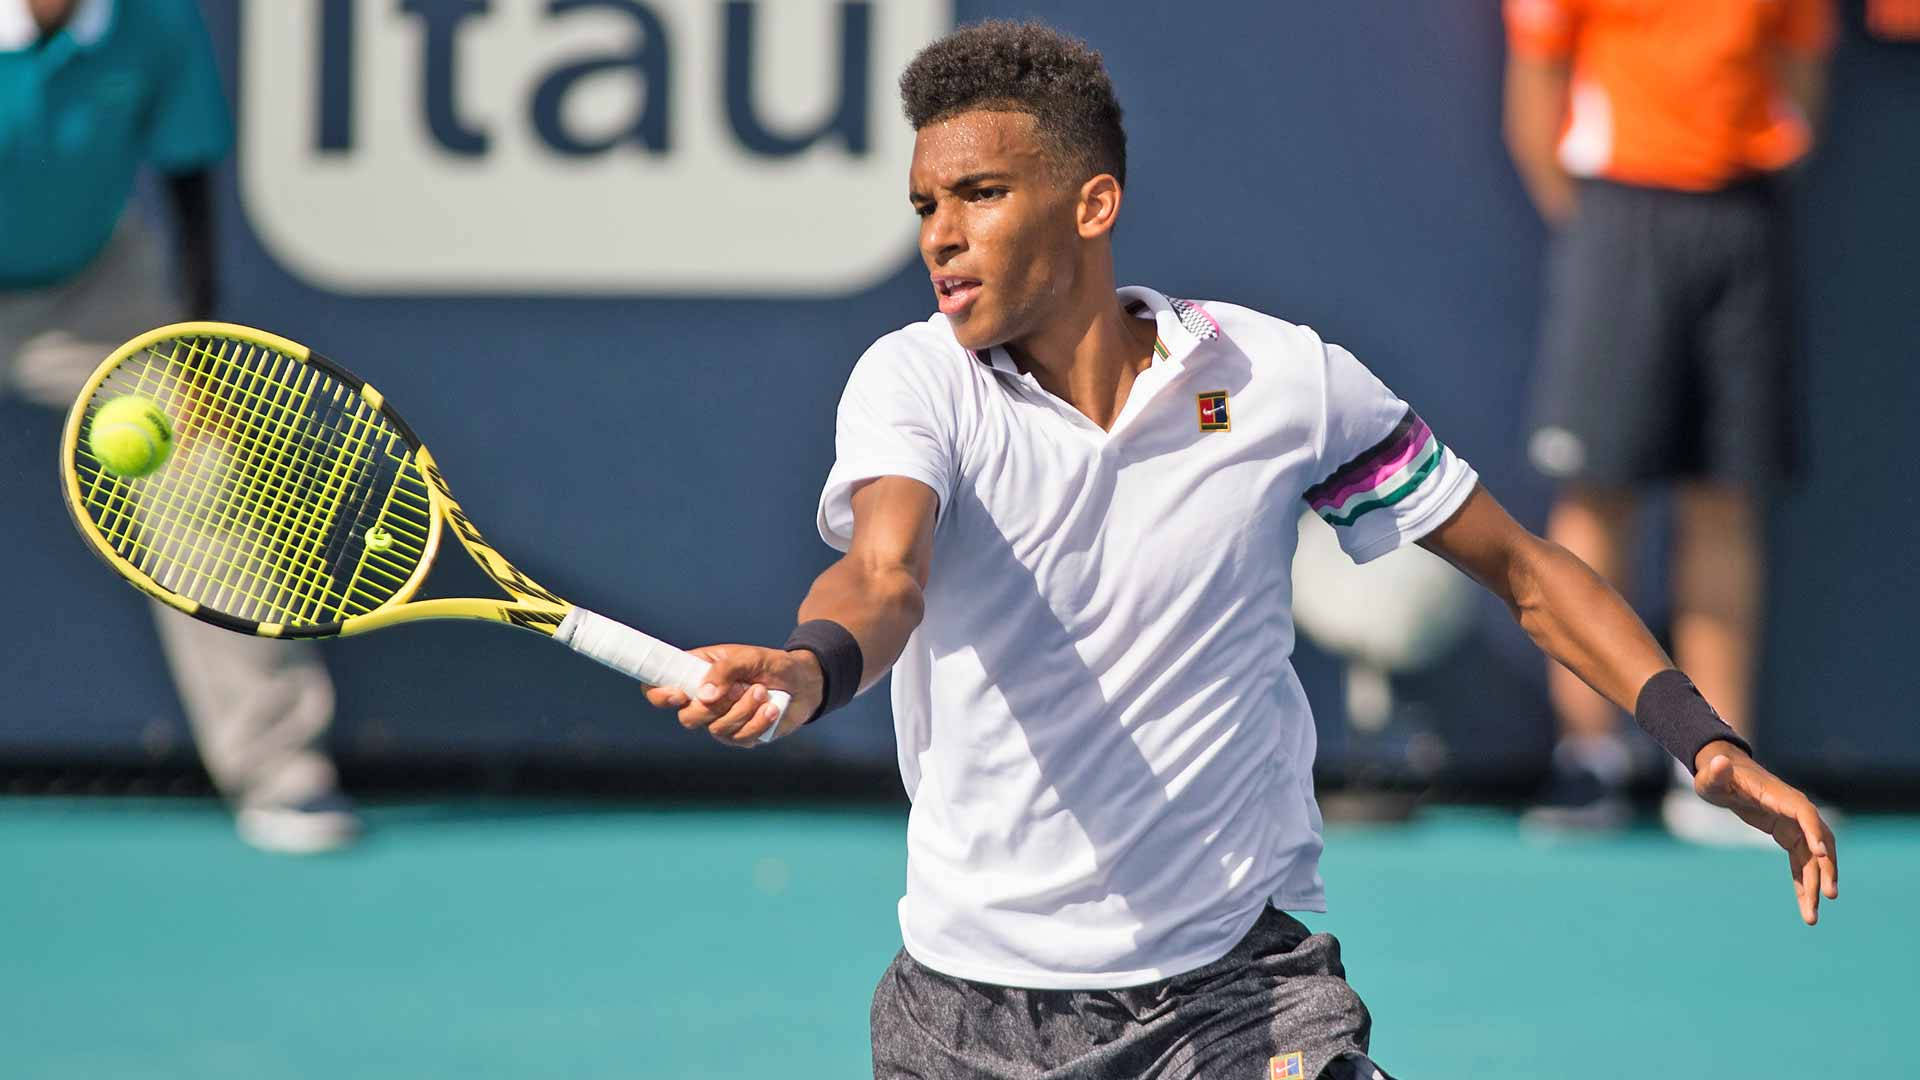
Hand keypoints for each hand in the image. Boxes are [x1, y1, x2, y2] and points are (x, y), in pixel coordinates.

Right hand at [642, 645, 823, 748]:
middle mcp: (703, 701)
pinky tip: (772, 708)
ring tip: (762, 691)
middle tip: (740, 687)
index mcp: (695, 674)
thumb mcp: (748, 657)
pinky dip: (759, 721)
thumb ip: (723, 671)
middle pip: (687, 718)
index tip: (679, 694)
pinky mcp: (741, 737)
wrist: (803, 681)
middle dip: (714, 706)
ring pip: (717, 729)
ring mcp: (721, 722)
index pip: (659, 689)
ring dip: (743, 710)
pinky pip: (741, 738)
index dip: (660, 695)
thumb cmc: (770, 664)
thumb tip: (704, 696)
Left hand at [1693, 741, 1838, 924]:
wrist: (1722, 773)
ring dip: (1816, 884)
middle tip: (1828, 897)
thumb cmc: (1715, 775)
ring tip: (1811, 916)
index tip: (1820, 854)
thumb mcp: (1709, 777)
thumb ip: (1715, 772)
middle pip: (1819, 841)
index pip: (1804, 813)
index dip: (1814, 832)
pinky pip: (1800, 861)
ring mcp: (1794, 824)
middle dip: (1826, 868)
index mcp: (1779, 796)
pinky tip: (1803, 905)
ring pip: (1813, 858)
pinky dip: (1802, 882)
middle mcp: (1794, 810)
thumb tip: (1718, 761)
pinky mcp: (1787, 834)